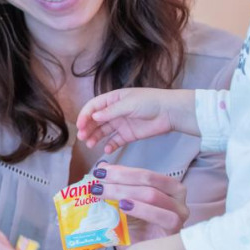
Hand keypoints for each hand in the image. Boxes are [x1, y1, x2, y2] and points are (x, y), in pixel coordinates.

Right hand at [77, 88, 197, 153]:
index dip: (85, 115)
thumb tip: (93, 117)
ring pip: (103, 131)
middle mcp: (114, 111)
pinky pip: (115, 141)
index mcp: (113, 99)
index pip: (93, 107)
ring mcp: (121, 123)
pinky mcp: (128, 135)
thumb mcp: (128, 104)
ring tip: (90, 145)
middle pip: (96, 120)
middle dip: (87, 128)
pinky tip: (106, 150)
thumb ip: (110, 112)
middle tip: (82, 138)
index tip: (79, 126)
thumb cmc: (150, 102)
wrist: (170, 112)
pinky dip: (110, 145)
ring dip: (95, 137)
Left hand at [91, 162, 188, 241]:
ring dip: (124, 192)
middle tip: (97, 182)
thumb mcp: (125, 204)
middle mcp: (178, 198)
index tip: (101, 171)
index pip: (146, 174)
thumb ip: (117, 187)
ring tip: (103, 192)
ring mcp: (179, 213)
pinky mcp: (176, 230)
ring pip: (153, 195)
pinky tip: (123, 205)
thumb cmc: (137, 228)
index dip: (123, 171)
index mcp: (168, 187)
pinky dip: (141, 208)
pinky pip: (162, 216)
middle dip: (121, 179)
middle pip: (149, 181)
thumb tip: (101, 168)